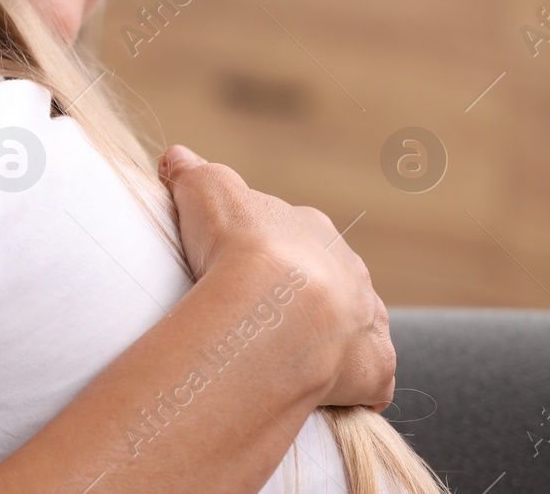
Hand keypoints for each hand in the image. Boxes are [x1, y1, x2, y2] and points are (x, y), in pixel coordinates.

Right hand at [158, 144, 394, 411]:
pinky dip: (355, 382)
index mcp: (312, 228)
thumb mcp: (203, 189)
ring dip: (330, 335)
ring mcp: (365, 317)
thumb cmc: (238, 245)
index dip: (265, 249)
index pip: (293, 234)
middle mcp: (348, 268)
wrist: (275, 307)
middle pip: (327, 278)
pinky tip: (326, 391)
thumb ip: (190, 171)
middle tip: (258, 314)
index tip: (238, 266)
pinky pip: (371, 375)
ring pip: (353, 323)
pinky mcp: (373, 366)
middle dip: (302, 293)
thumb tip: (175, 157)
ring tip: (287, 353)